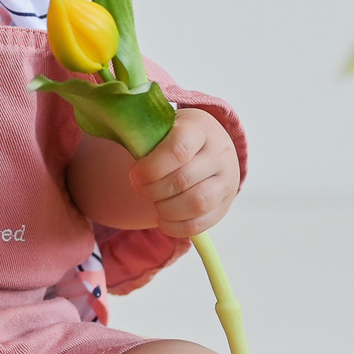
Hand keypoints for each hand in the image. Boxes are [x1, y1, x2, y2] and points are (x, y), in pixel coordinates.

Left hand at [128, 105, 238, 238]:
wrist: (209, 142)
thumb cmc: (175, 135)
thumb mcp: (162, 126)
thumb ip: (145, 137)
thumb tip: (126, 149)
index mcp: (200, 128)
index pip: (178, 150)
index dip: (150, 167)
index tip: (134, 174)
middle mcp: (219, 154)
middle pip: (183, 180)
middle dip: (152, 190)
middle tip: (140, 187)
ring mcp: (227, 180)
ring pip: (196, 204)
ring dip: (165, 209)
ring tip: (153, 202)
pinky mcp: (225, 204)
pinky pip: (201, 224)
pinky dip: (176, 227)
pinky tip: (162, 219)